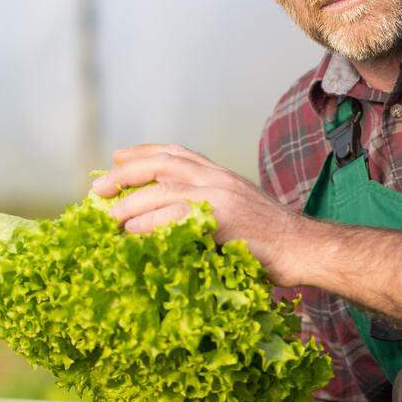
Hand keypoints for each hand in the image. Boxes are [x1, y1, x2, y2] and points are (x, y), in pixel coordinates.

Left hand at [91, 143, 305, 284]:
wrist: (304, 249)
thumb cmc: (270, 243)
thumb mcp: (237, 215)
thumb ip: (207, 212)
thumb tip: (170, 226)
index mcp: (220, 175)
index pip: (175, 152)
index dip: (143, 152)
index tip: (117, 157)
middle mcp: (217, 178)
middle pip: (161, 163)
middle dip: (125, 174)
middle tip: (98, 188)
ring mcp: (220, 195)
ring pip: (162, 189)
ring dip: (128, 203)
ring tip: (106, 217)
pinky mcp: (221, 218)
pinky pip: (175, 216)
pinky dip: (148, 223)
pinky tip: (131, 233)